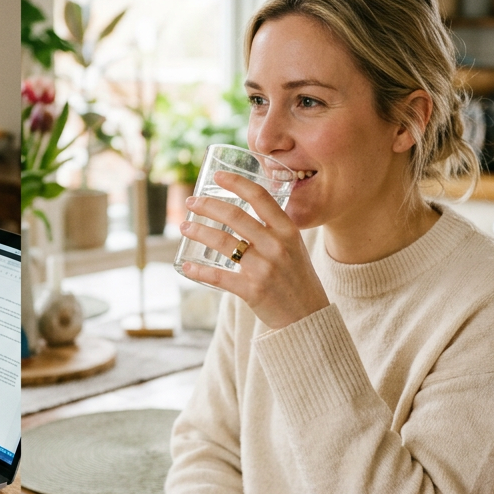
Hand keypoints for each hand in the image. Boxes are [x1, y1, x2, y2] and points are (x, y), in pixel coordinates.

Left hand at [178, 171, 328, 329]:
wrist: (308, 318)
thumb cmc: (296, 279)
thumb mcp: (294, 248)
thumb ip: (274, 230)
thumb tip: (242, 212)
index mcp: (288, 231)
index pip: (260, 197)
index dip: (236, 183)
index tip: (217, 176)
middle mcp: (277, 246)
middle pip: (235, 215)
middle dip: (208, 205)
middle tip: (191, 202)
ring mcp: (264, 268)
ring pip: (223, 242)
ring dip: (199, 232)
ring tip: (185, 227)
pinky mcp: (252, 290)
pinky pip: (219, 276)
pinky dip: (199, 271)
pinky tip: (186, 266)